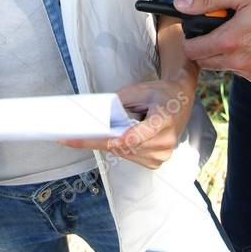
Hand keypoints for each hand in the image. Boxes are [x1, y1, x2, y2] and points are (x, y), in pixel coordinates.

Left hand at [59, 75, 194, 169]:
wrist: (182, 100)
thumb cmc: (161, 93)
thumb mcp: (141, 90)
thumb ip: (120, 102)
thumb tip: (98, 114)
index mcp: (164, 120)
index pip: (138, 135)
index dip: (117, 139)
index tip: (99, 140)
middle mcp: (165, 142)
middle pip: (125, 146)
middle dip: (98, 141)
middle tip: (69, 138)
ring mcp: (162, 154)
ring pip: (125, 153)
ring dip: (106, 145)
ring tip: (83, 137)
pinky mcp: (156, 161)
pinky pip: (130, 157)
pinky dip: (117, 148)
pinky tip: (108, 139)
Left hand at [174, 0, 250, 88]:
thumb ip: (207, 1)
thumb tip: (180, 4)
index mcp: (229, 41)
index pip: (192, 52)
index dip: (190, 41)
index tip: (197, 32)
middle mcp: (239, 64)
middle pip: (207, 63)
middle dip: (208, 47)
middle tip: (222, 30)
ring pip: (228, 69)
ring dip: (229, 56)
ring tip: (246, 36)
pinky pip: (249, 75)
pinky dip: (249, 63)